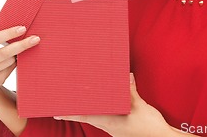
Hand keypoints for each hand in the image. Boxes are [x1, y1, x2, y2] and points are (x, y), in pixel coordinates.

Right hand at [0, 13, 39, 103]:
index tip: (23, 28)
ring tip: (21, 49)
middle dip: (22, 45)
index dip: (9, 33)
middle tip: (36, 38)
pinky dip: (15, 64)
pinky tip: (16, 60)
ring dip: (17, 55)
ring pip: (10, 61)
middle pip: (5, 52)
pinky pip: (10, 70)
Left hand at [54, 74, 178, 136]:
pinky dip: (104, 108)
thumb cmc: (150, 128)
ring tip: (83, 98)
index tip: (56, 111)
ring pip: (98, 116)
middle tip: (66, 99)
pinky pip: (109, 117)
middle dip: (78, 107)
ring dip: (91, 108)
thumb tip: (126, 77)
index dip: (70, 113)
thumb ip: (131, 92)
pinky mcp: (122, 128)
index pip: (85, 116)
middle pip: (89, 115)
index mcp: (110, 122)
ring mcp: (116, 128)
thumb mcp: (141, 108)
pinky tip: (108, 101)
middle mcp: (110, 125)